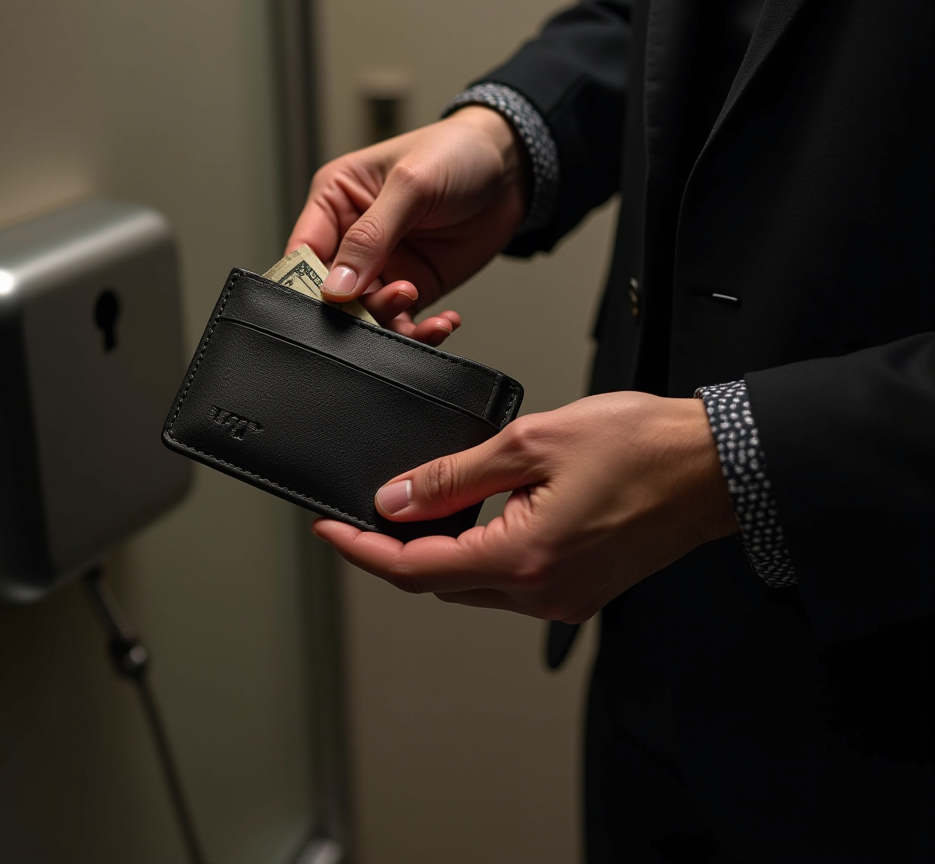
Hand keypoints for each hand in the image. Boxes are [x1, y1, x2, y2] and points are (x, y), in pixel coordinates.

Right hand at [287, 106, 529, 344]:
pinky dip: (421, 333)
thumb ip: (372, 235)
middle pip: (331, 292)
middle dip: (352, 308)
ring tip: (413, 294)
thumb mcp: (411, 185)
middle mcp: (353, 239)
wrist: (513, 168)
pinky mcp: (415, 286)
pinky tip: (442, 322)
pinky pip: (405, 322)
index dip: (306, 281)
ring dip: (388, 320)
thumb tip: (336, 286)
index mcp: (335, 201)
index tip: (327, 301)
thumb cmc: (456, 153)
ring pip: (367, 314)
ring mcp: (384, 267)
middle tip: (383, 299)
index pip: (303, 251)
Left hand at [313, 393, 737, 620]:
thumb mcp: (530, 442)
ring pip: (471, 584)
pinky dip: (476, 553)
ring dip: (435, 552)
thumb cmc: (640, 445)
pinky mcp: (578, 589)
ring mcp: (562, 597)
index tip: (328, 526)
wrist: (711, 466)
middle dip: (393, 549)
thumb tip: (397, 498)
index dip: (361, 548)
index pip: (414, 566)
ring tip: (412, 509)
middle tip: (363, 512)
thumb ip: (454, 475)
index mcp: (524, 558)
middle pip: (438, 581)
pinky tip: (470, 520)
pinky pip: (506, 580)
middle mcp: (542, 592)